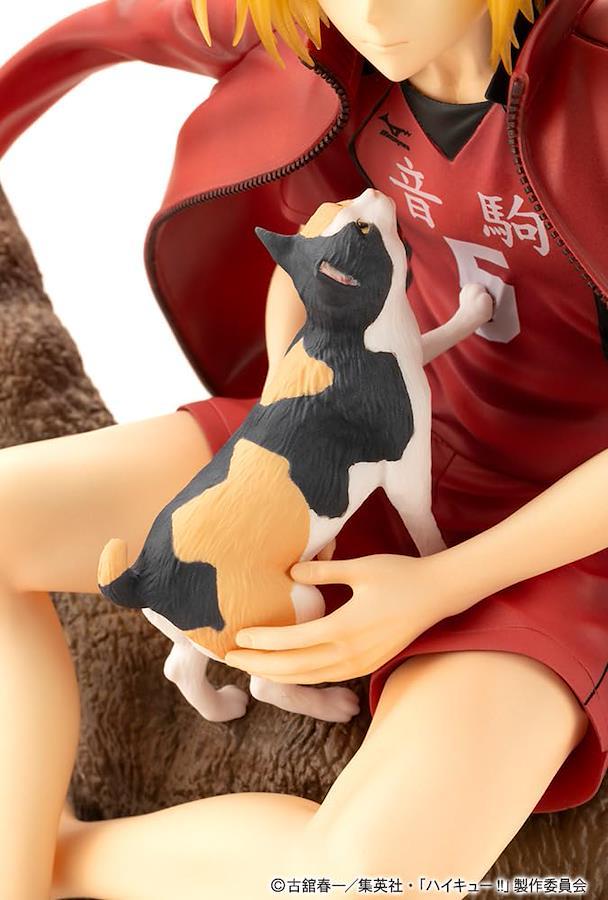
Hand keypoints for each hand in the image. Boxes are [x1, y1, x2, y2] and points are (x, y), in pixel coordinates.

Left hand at [224, 552, 448, 683]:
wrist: (438, 594)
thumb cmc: (399, 574)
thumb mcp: (360, 567)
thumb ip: (323, 571)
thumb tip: (290, 573)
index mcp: (345, 628)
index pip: (293, 641)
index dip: (263, 640)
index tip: (239, 635)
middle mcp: (350, 653)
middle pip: (294, 668)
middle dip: (259, 665)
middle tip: (229, 658)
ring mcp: (360, 664)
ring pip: (309, 678)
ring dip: (277, 673)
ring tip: (251, 666)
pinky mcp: (366, 665)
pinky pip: (325, 677)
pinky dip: (301, 676)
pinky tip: (287, 668)